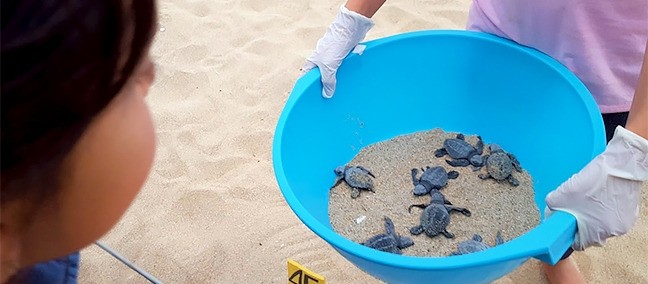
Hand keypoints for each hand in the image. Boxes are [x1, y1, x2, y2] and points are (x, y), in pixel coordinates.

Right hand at [302, 5, 373, 97]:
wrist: (349, 30)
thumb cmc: (335, 45)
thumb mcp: (328, 67)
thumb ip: (327, 82)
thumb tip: (327, 94)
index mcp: (312, 63)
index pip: (306, 79)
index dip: (307, 88)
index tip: (311, 99)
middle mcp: (320, 61)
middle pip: (320, 78)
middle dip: (324, 87)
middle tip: (328, 99)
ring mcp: (331, 59)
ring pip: (332, 74)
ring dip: (336, 82)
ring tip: (339, 93)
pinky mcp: (341, 57)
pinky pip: (342, 70)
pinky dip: (344, 76)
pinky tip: (348, 83)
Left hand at [545, 126, 647, 250]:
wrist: (620, 167)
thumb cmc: (593, 183)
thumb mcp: (561, 195)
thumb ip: (552, 208)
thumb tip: (550, 214)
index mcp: (595, 234)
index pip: (578, 243)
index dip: (568, 234)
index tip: (564, 226)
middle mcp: (612, 232)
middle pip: (590, 234)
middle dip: (580, 223)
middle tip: (574, 209)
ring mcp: (623, 224)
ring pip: (602, 225)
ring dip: (593, 216)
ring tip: (587, 200)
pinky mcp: (629, 213)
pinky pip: (612, 216)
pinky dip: (604, 209)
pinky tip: (599, 196)